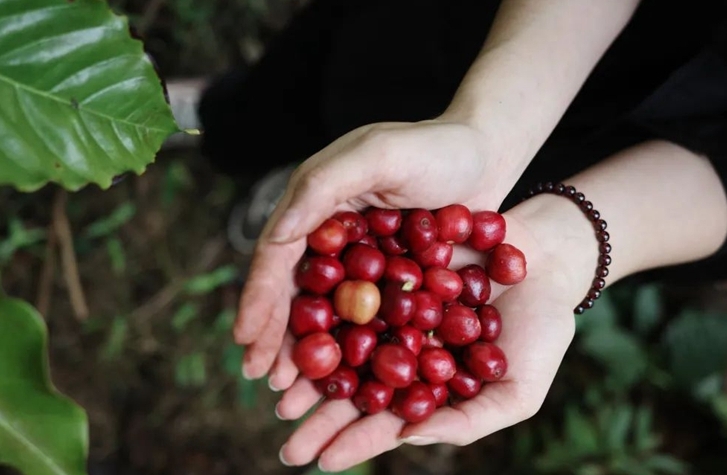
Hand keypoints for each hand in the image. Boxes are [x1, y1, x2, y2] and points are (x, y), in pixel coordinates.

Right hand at [234, 119, 522, 383]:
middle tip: (262, 376)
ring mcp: (359, 259)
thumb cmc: (435, 148)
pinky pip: (363, 315)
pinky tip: (341, 376)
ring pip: (325, 309)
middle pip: (295, 289)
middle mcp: (330, 234)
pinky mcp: (390, 277)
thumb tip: (276, 235)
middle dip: (275, 333)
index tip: (246, 338)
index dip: (260, 297)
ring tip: (289, 389)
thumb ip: (323, 185)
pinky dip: (348, 345)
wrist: (487, 155)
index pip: (278, 254)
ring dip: (305, 347)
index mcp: (315, 203)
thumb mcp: (378, 155)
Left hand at [274, 198, 599, 470]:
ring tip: (279, 392)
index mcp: (429, 383)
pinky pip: (354, 289)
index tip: (322, 463)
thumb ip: (468, 420)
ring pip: (345, 341)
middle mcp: (403, 348)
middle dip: (321, 417)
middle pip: (356, 386)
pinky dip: (327, 306)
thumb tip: (410, 437)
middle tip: (287, 445)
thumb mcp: (517, 390)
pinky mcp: (391, 266)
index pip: (387, 419)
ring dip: (312, 369)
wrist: (549, 258)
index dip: (357, 441)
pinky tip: (298, 324)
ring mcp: (394, 308)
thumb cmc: (542, 329)